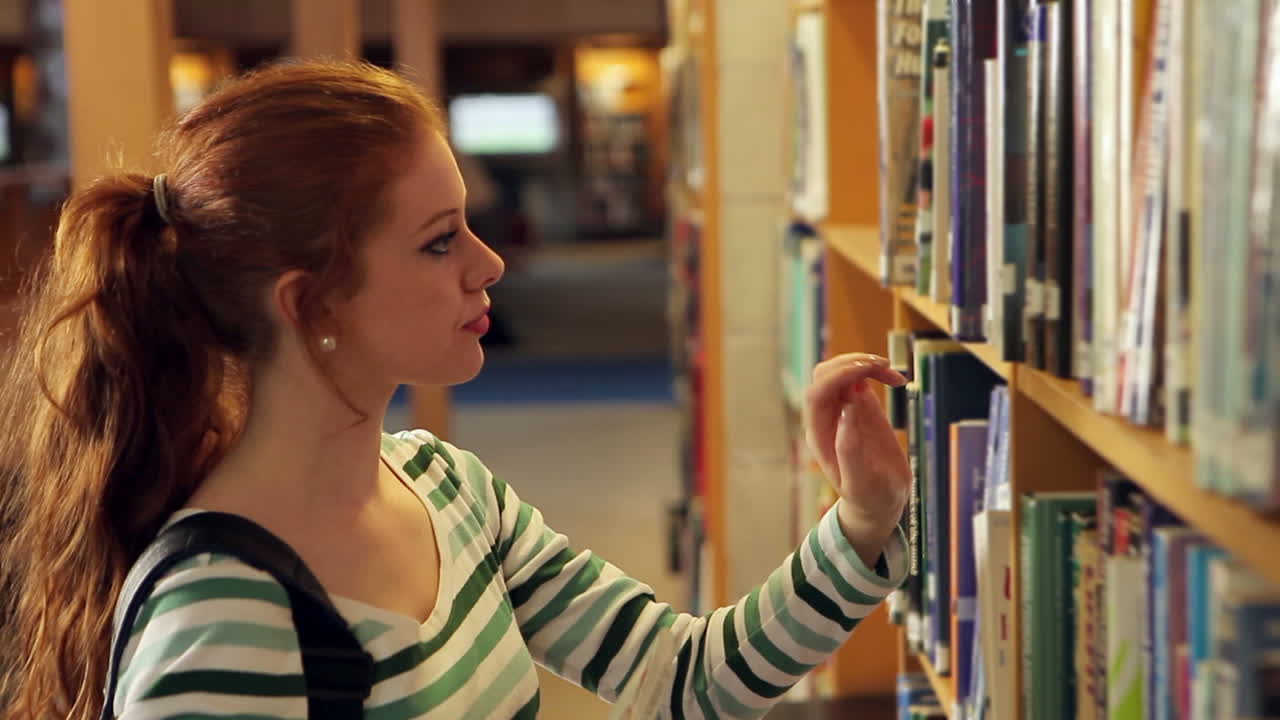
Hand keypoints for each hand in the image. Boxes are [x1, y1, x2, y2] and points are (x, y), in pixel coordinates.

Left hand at [804, 353, 909, 567]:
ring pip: (841, 372)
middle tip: (884, 367)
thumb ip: (851, 449)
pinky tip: (896, 379)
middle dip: (851, 363)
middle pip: (825, 375)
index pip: (817, 393)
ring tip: (892, 373)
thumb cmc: (869, 497)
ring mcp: (842, 410)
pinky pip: (859, 378)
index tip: (866, 372)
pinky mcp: (860, 407)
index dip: (838, 376)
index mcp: (820, 436)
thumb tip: (847, 408)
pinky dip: (876, 371)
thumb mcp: (861, 482)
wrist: (879, 502)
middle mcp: (826, 419)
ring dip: (864, 364)